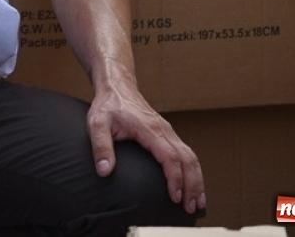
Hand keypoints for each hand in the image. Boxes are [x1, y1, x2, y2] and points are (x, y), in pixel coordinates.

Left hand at [88, 80, 204, 216]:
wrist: (118, 87)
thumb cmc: (108, 105)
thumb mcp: (97, 123)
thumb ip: (101, 146)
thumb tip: (104, 171)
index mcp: (150, 129)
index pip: (170, 156)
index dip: (175, 178)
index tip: (175, 197)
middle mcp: (164, 130)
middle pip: (188, 159)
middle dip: (193, 185)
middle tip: (191, 208)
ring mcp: (169, 132)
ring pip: (191, 157)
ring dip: (197, 180)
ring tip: (197, 203)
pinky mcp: (168, 134)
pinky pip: (187, 154)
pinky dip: (193, 171)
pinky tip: (193, 186)